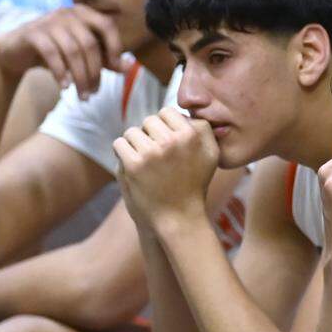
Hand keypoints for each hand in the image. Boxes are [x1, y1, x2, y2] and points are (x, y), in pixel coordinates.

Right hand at [0, 6, 123, 96]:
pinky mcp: (33, 33)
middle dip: (94, 72)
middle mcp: (67, 13)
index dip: (115, 47)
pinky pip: (52, 54)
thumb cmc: (56, 52)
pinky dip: (60, 73)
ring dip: (80, 78)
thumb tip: (127, 67)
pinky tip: (64, 87)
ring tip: (82, 96)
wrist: (16, 51)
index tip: (117, 70)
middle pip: (89, 44)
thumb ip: (103, 58)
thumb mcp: (82, 55)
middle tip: (93, 93)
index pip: (107, 26)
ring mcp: (49, 21)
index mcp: (83, 13)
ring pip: (72, 51)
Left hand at [114, 108, 218, 233]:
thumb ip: (203, 129)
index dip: (164, 127)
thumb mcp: (211, 156)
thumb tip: (185, 112)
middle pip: (149, 121)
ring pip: (132, 132)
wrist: (178, 219)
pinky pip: (120, 144)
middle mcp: (174, 141)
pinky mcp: (135, 164)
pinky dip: (122, 154)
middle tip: (156, 158)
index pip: (167, 112)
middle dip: (149, 136)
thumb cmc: (194, 186)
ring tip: (145, 164)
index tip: (167, 145)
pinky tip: (133, 168)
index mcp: (192, 135)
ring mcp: (153, 152)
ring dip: (134, 145)